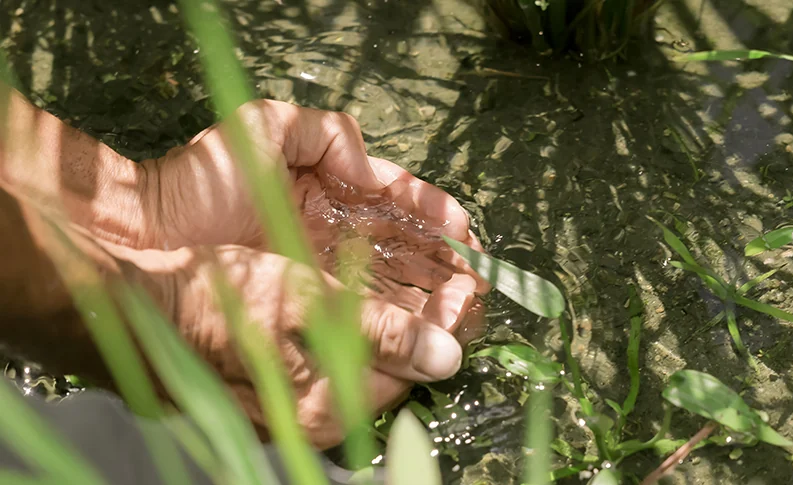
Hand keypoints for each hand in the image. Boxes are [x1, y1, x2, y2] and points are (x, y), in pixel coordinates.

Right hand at [124, 242, 483, 448]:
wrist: (133, 307)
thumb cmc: (215, 303)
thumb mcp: (303, 307)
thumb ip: (381, 335)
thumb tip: (445, 358)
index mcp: (331, 402)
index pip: (417, 365)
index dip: (449, 322)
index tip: (471, 281)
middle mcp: (320, 409)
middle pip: (398, 362)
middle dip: (434, 315)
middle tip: (459, 274)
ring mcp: (299, 393)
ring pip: (372, 351)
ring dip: (404, 312)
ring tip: (428, 272)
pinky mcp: (280, 372)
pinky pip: (340, 346)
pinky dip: (367, 315)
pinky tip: (371, 286)